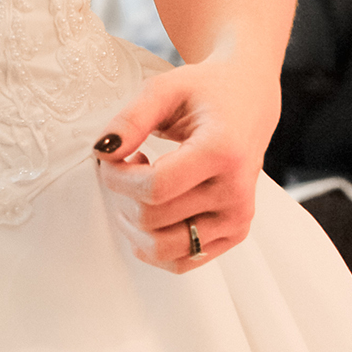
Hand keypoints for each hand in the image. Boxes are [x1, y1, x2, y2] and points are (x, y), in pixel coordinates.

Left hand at [92, 56, 277, 272]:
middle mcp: (236, 192)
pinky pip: (182, 261)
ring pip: (163, 248)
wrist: (249, 102)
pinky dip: (153, 245)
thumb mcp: (165, 89)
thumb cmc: (206, 91)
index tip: (112, 158)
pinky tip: (152, 210)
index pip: (153, 188)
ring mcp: (237, 218)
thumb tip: (102, 151)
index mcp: (222, 153)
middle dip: (122, 195)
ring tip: (140, 189)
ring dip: (134, 224)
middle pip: (152, 218)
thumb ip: (130, 119)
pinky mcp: (234, 233)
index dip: (117, 178)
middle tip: (126, 166)